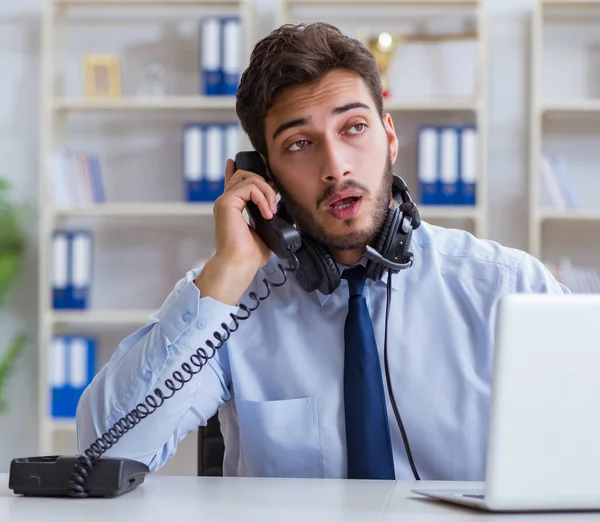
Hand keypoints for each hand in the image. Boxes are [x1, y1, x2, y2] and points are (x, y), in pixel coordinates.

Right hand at [195, 158, 277, 304]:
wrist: (240, 264)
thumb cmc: (250, 255)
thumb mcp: (266, 231)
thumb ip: (270, 218)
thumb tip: (285, 212)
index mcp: (233, 209)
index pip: (234, 182)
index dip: (237, 169)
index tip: (244, 163)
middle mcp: (226, 202)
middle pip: (244, 175)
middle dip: (265, 184)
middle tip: (273, 204)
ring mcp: (225, 201)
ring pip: (248, 177)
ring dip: (266, 191)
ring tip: (271, 211)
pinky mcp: (226, 202)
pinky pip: (249, 187)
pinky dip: (262, 197)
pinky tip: (266, 212)